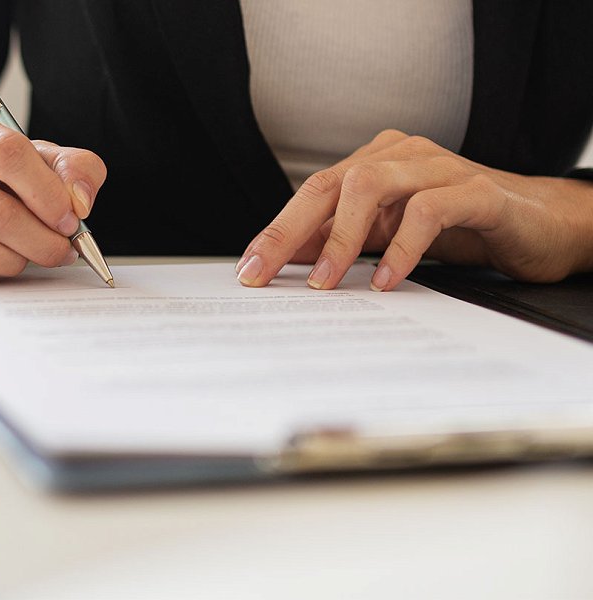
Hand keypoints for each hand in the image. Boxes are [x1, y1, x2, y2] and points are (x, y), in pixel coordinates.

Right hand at [0, 111, 106, 285]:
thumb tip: (78, 202)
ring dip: (10, 260)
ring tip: (29, 256)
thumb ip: (77, 171)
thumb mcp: (50, 161)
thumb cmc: (11, 177)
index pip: (6, 153)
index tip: (70, 219)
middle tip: (62, 250)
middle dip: (39, 239)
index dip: (46, 193)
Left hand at [237, 129, 592, 289]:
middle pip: (329, 185)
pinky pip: (428, 211)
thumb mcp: (390, 236)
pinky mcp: (476, 192)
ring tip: (324, 283)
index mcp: (376, 163)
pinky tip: (385, 281)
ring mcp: (439, 168)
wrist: (538, 222)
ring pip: (371, 187)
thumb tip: (287, 261)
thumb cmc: (458, 228)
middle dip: (288, 233)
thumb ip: (344, 242)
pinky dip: (401, 248)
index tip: (250, 269)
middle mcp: (401, 156)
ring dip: (340, 239)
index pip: (313, 193)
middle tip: (263, 275)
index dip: (277, 230)